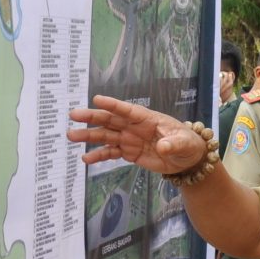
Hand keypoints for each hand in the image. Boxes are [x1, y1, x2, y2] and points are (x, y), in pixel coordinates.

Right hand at [68, 96, 207, 175]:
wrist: (187, 159)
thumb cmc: (187, 144)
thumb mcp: (184, 143)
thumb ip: (174, 144)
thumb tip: (163, 147)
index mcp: (147, 119)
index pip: (128, 110)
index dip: (113, 105)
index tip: (96, 99)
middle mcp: (134, 127)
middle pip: (110, 120)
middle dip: (92, 118)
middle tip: (74, 115)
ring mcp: (129, 139)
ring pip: (106, 136)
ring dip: (89, 136)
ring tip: (72, 136)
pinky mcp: (128, 153)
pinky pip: (110, 153)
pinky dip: (98, 155)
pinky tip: (86, 159)